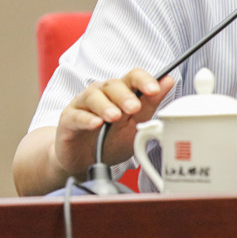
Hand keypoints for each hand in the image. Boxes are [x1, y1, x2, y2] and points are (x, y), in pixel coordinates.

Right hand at [54, 69, 174, 177]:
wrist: (84, 161)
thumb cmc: (111, 140)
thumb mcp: (135, 125)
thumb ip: (150, 105)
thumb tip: (168, 81)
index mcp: (121, 92)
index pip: (133, 77)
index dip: (144, 80)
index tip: (155, 89)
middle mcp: (102, 93)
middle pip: (113, 84)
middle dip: (126, 96)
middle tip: (135, 108)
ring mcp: (83, 104)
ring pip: (93, 96)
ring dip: (106, 105)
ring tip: (115, 117)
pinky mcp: (68, 119)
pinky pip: (77, 115)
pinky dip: (87, 119)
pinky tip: (96, 123)